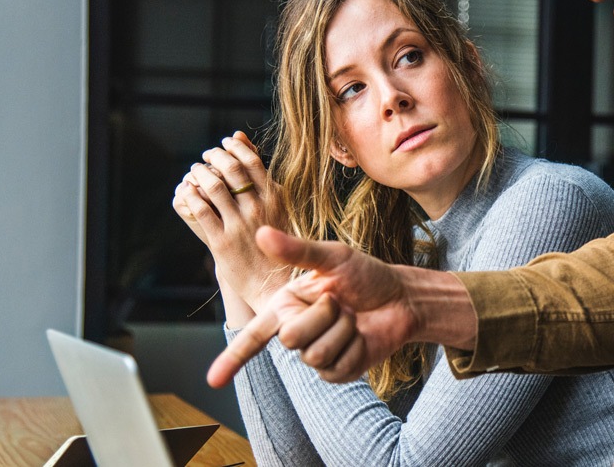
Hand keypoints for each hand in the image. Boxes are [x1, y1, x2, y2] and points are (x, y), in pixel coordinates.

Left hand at [172, 131, 287, 309]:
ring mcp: (240, 225)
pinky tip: (187, 191)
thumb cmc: (277, 242)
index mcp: (275, 198)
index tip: (225, 143)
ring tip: (195, 171)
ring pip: (214, 187)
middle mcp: (258, 209)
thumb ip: (262, 177)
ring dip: (200, 173)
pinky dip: (190, 196)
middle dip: (215, 156)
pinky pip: (201, 211)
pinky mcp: (222, 242)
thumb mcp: (277, 207)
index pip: (253, 161)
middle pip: (232, 169)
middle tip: (207, 155)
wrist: (274, 283)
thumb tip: (242, 140)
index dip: (235, 148)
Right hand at [207, 226, 421, 386]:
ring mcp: (317, 354)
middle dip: (322, 315)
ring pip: (315, 354)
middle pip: (290, 338)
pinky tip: (362, 336)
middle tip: (340, 302)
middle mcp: (296, 331)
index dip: (232, 359)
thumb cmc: (366, 275)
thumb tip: (261, 233)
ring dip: (342, 331)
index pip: (253, 335)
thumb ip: (297, 250)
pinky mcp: (338, 371)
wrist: (401, 298)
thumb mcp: (333, 257)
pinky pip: (337, 368)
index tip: (212, 381)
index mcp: (286, 305)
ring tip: (353, 317)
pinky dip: (355, 348)